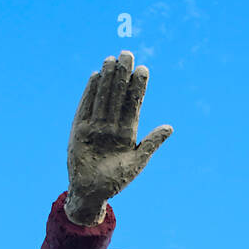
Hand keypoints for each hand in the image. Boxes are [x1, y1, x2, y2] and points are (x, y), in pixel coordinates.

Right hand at [64, 51, 171, 225]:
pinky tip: (95, 76)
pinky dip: (89, 93)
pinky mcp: (78, 131)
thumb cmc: (116, 181)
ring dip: (107, 79)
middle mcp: (111, 126)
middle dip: (123, 75)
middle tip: (127, 53)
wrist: (91, 194)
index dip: (138, 87)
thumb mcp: (137, 162)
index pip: (134, 104)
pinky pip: (85, 108)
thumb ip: (151, 143)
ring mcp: (95, 127)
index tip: (144, 68)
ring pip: (103, 98)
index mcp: (127, 132)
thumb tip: (170, 127)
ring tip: (111, 59)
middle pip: (118, 96)